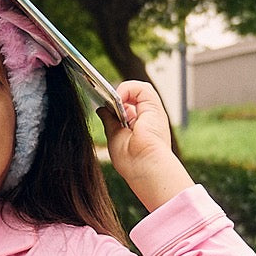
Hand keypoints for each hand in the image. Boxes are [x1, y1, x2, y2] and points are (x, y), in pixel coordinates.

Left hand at [99, 81, 192, 211]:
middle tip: (104, 102)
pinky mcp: (154, 106)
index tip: (103, 108)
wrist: (145, 167)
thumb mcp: (114, 137)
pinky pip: (141, 88)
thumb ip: (109, 121)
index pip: (127, 109)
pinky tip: (117, 98)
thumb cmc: (132, 160)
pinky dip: (126, 89)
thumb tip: (102, 108)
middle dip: (116, 99)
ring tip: (110, 102)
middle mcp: (149, 120)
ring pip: (138, 91)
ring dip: (121, 93)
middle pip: (132, 99)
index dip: (115, 107)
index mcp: (141, 129)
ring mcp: (152, 112)